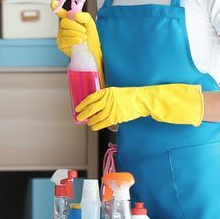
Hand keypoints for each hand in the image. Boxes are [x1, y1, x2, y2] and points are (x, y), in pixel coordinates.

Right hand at [54, 7, 101, 69]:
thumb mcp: (90, 23)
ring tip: (84, 37)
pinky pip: (64, 39)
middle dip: (75, 26)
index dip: (56, 6)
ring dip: (77, 34)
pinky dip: (73, 39)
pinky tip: (79, 41)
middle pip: (64, 22)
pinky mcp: (61, 44)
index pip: (61, 12)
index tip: (53, 3)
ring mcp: (61, 35)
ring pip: (65, 31)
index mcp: (70, 19)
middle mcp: (64, 26)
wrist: (94, 50)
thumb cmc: (91, 36)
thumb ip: (82, 16)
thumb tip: (72, 14)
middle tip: (84, 30)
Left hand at [74, 83, 203, 129]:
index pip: (90, 98)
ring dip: (90, 121)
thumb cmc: (130, 96)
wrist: (142, 100)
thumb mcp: (116, 92)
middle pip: (90, 108)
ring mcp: (111, 109)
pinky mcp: (115, 117)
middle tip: (78, 118)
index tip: (77, 108)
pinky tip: (94, 126)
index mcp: (106, 92)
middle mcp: (107, 100)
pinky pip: (102, 123)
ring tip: (87, 122)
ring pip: (95, 117)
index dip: (82, 104)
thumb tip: (95, 104)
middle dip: (82, 114)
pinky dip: (97, 125)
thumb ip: (105, 97)